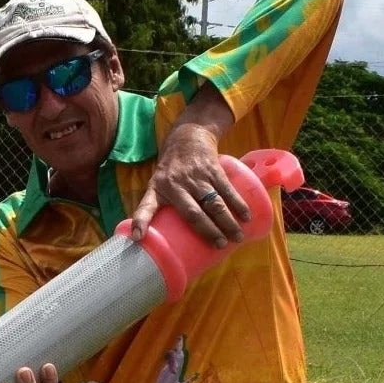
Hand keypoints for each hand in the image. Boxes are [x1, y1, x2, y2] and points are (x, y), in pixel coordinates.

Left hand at [128, 112, 248, 249]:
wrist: (186, 137)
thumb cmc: (169, 171)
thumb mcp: (155, 185)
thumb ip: (151, 208)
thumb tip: (143, 239)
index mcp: (159, 190)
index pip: (147, 207)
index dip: (141, 221)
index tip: (138, 237)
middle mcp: (177, 184)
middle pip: (193, 212)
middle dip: (208, 230)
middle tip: (219, 245)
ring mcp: (197, 177)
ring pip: (213, 202)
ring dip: (227, 220)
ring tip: (236, 237)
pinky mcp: (213, 169)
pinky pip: (226, 189)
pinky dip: (238, 203)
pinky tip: (246, 217)